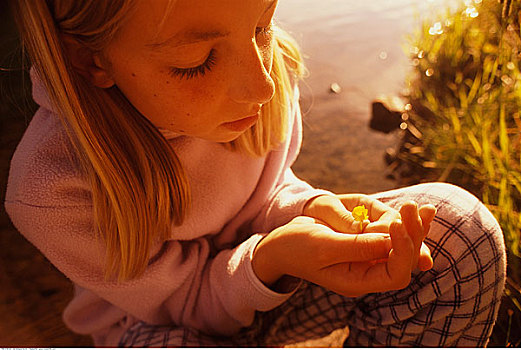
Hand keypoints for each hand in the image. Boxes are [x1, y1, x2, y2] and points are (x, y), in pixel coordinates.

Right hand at [303, 194, 435, 270]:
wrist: (280, 244)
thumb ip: (357, 245)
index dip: (403, 249)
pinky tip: (411, 209)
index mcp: (356, 282)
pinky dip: (401, 222)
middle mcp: (366, 274)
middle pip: (404, 259)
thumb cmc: (297, 246)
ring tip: (422, 206)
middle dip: (413, 232)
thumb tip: (392, 240)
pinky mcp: (364, 245)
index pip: (395, 274)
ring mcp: (367, 260)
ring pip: (401, 246)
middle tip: (416, 206)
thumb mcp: (324, 245)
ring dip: (413, 226)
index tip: (397, 222)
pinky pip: (390, 236)